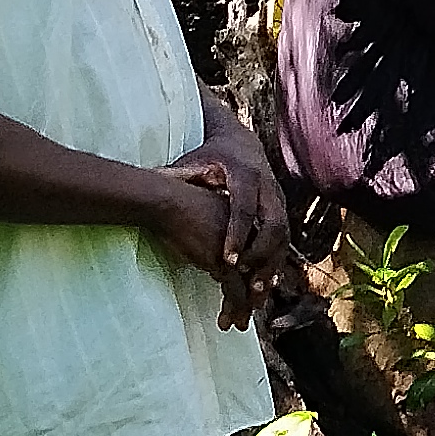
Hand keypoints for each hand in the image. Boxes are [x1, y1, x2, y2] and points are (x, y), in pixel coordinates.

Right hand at [135, 177, 250, 324]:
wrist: (167, 200)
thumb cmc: (177, 206)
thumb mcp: (204, 218)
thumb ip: (217, 234)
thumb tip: (217, 258)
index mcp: (247, 221)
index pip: (259, 253)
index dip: (258, 275)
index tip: (255, 291)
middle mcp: (249, 235)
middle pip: (260, 271)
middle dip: (255, 295)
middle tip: (250, 312)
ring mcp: (239, 248)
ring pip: (250, 285)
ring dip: (244, 308)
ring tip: (238, 325)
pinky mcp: (225, 261)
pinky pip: (235, 291)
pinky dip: (233, 308)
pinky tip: (226, 321)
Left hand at [169, 135, 292, 288]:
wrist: (240, 143)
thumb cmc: (211, 157)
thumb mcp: (193, 163)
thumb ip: (176, 175)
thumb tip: (150, 181)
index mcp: (245, 175)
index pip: (244, 209)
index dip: (237, 236)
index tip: (228, 261)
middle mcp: (268, 188)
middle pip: (274, 225)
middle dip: (261, 254)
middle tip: (245, 280)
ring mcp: (278, 201)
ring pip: (283, 236)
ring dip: (272, 264)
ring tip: (257, 292)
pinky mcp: (281, 212)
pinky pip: (284, 241)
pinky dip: (276, 262)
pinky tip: (266, 285)